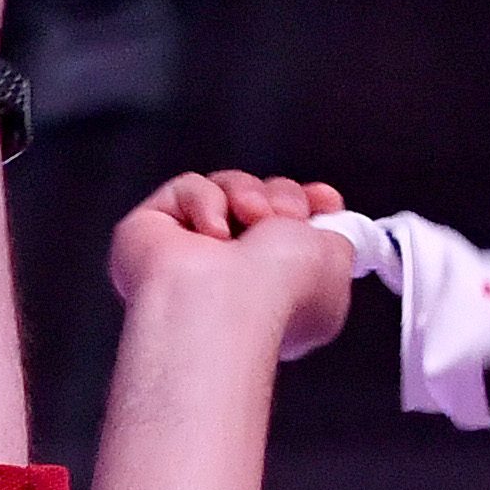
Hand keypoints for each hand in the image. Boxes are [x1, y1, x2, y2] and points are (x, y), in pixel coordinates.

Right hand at [108, 169, 357, 359]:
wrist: (228, 300)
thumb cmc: (281, 295)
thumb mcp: (337, 261)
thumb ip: (337, 236)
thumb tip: (327, 218)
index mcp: (273, 286)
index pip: (287, 226)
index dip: (308, 203)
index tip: (324, 200)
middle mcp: (231, 270)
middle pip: (260, 198)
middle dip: (281, 196)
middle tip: (284, 217)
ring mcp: (189, 252)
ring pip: (225, 188)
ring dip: (246, 195)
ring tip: (251, 220)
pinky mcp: (151, 234)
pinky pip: (186, 188)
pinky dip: (205, 202)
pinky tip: (212, 234)